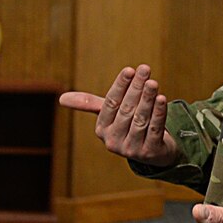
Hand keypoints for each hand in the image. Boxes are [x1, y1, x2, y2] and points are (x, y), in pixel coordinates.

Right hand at [60, 64, 179, 167]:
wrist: (153, 152)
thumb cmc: (129, 126)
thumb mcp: (110, 116)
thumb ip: (90, 104)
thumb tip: (61, 98)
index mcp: (102, 129)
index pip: (110, 104)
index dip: (120, 86)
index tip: (129, 69)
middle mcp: (113, 141)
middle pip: (126, 110)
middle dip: (136, 88)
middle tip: (145, 69)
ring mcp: (132, 149)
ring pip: (140, 119)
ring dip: (147, 99)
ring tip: (153, 83)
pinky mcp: (149, 153)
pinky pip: (154, 129)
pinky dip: (158, 113)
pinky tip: (162, 99)